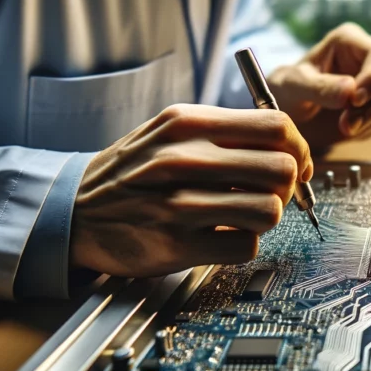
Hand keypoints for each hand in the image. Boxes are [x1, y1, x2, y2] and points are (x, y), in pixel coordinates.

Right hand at [69, 104, 312, 277]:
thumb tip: (291, 147)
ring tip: (246, 215)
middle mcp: (183, 159)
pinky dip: (243, 244)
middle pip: (281, 168)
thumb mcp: (172, 130)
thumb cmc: (135, 170)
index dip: (298, 148)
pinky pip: (245, 246)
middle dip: (288, 185)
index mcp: (188, 123)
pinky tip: (223, 236)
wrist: (72, 210)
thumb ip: (227, 131)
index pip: (276, 126)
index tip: (297, 163)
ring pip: (270, 210)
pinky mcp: (176, 246)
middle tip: (273, 193)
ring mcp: (178, 204)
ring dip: (268, 217)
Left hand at [267, 22, 370, 149]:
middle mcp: (370, 56)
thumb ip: (320, 87)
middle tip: (347, 126)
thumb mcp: (294, 86)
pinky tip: (349, 128)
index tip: (354, 101)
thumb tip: (351, 91)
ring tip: (344, 128)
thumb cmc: (289, 90)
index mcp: (350, 39)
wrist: (291, 111)